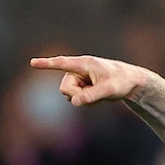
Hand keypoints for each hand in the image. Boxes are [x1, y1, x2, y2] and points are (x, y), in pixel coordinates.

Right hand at [29, 55, 150, 106]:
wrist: (131, 82)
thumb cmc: (122, 82)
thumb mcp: (109, 90)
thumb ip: (92, 95)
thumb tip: (75, 102)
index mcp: (84, 64)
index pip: (62, 63)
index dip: (47, 64)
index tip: (32, 62)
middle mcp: (79, 69)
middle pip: (64, 89)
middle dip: (77, 96)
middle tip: (95, 94)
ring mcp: (79, 78)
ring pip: (69, 94)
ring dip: (82, 98)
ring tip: (99, 93)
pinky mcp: (81, 85)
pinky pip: (75, 98)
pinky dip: (85, 100)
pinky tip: (97, 95)